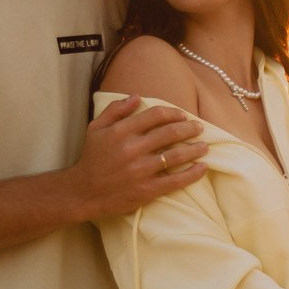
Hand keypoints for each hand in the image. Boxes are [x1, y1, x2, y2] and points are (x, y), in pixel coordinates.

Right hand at [73, 96, 208, 217]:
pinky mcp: (147, 189)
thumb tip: (136, 96)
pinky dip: (193, 173)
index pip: (155, 115)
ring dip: (195, 149)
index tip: (183, 116)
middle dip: (189, 128)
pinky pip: (176, 180)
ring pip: (176, 155)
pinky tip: (203, 167)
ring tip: (205, 146)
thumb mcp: (96, 128)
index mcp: (121, 131)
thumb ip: (115, 110)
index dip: (173, 113)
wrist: (83, 192)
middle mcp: (132, 148)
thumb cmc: (91, 158)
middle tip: (200, 128)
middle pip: (170, 133)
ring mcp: (141, 170)